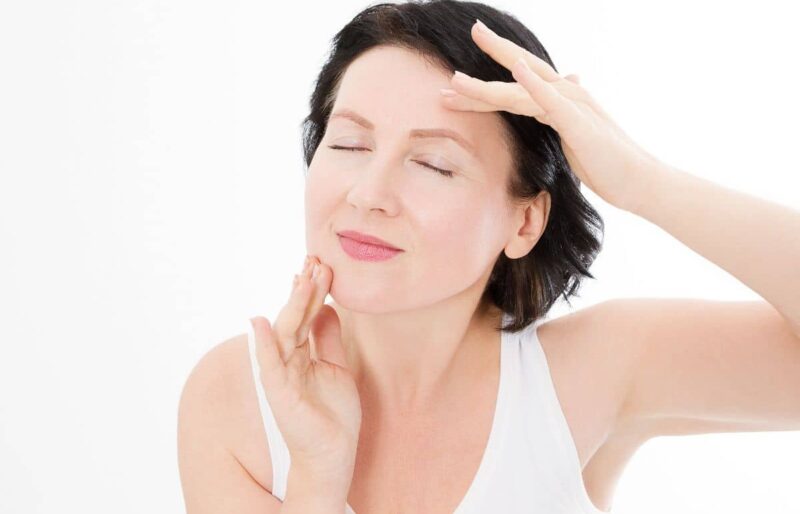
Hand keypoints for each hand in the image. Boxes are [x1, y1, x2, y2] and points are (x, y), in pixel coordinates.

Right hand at [249, 255, 360, 480]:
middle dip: (305, 289)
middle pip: (295, 316)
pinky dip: (263, 343)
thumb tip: (326, 307)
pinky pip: (269, 364)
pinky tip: (260, 322)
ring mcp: (281, 374)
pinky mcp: (279, 393)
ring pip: (285, 332)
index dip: (312, 289)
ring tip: (303, 278)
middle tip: (316, 260)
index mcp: (301, 352)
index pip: (306, 314)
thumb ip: (327, 338)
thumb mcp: (337, 366)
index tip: (320, 263)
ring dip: (293, 305)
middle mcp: (287, 359)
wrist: (334, 452)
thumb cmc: (333, 413)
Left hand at [440, 19, 663, 211]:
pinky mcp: (578, 124)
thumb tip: (558, 92)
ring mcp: (573, 106)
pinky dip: (533, 84)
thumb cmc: (607, 162)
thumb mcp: (576, 133)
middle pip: (520, 71)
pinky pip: (552, 102)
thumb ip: (561, 113)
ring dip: (487, 86)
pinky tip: (517, 71)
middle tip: (465, 40)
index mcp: (562, 97)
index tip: (472, 45)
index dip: (498, 58)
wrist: (639, 181)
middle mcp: (567, 93)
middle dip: (491, 54)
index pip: (524, 73)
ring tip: (456, 80)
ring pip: (521, 91)